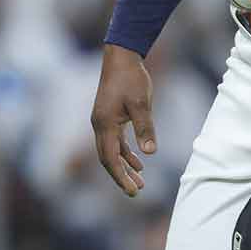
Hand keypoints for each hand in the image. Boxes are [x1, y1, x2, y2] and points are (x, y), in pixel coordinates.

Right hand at [91, 44, 156, 196]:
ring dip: (125, 166)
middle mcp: (100, 125)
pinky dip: (125, 152)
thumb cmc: (131, 78)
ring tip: (140, 181)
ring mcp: (103, 121)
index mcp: (104, 124)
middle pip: (107, 159)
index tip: (133, 192)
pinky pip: (115, 141)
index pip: (109, 159)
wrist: (122, 56)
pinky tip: (139, 161)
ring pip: (111, 151)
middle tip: (136, 193)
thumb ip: (144, 128)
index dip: (120, 177)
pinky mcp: (110, 116)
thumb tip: (150, 152)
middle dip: (121, 176)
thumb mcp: (141, 103)